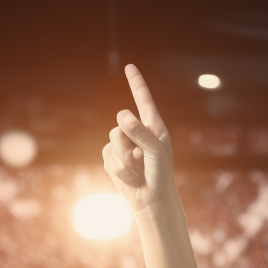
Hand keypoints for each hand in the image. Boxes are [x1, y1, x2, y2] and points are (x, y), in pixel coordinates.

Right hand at [102, 64, 175, 213]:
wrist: (152, 201)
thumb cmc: (160, 176)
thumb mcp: (155, 152)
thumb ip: (141, 132)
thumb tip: (121, 114)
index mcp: (154, 128)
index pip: (144, 101)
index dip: (136, 83)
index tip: (130, 67)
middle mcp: (138, 133)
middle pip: (121, 124)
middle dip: (130, 144)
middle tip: (144, 161)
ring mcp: (124, 145)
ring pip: (112, 139)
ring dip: (125, 159)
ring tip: (138, 170)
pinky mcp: (112, 158)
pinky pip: (107, 155)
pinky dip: (119, 169)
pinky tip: (130, 177)